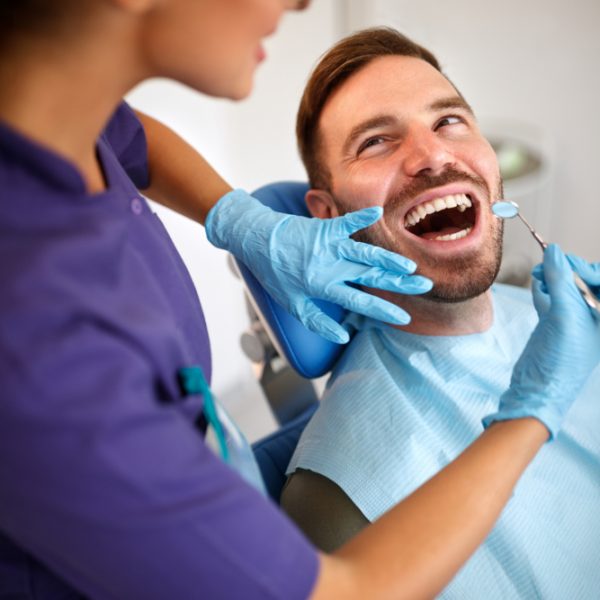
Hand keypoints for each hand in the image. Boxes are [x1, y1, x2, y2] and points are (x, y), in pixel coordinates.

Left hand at [205, 189, 431, 342]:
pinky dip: (361, 218)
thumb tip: (344, 334)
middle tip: (423, 286)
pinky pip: (345, 223)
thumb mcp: (292, 304)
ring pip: (365, 254)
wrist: (256, 241)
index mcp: (323, 287)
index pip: (360, 301)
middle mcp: (330, 267)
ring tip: (411, 266)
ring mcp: (328, 246)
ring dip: (389, 259)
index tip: (403, 317)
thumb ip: (318, 321)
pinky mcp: (324, 228)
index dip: (383, 310)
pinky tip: (378, 212)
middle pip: (371, 275)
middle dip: (398, 283)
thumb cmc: (274, 274)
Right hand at [483, 244, 599, 439]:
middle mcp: (594, 317)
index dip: (585, 270)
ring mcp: (574, 320)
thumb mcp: (565, 314)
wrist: (539, 388)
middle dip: (567, 271)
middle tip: (549, 266)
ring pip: (566, 287)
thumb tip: (554, 251)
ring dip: (552, 277)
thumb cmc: (562, 358)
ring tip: (538, 275)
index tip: (566, 264)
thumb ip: (561, 281)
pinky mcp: (555, 324)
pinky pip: (552, 297)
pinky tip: (537, 286)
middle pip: (584, 281)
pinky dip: (544, 290)